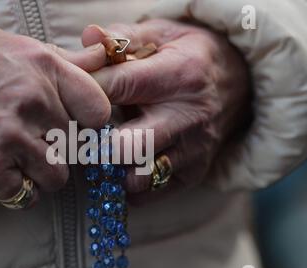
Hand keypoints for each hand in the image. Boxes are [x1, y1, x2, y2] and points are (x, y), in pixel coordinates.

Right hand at [0, 24, 109, 202]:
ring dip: (39, 174)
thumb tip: (100, 57)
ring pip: (56, 176)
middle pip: (74, 147)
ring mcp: (10, 134)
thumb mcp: (15, 48)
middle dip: (55, 148)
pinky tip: (0, 173)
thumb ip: (62, 60)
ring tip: (15, 158)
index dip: (86, 125)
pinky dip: (16, 191)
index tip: (72, 128)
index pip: (97, 111)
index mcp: (44, 67)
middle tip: (28, 139)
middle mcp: (33, 100)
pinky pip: (25, 195)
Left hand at [82, 19, 250, 201]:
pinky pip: (150, 193)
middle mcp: (189, 117)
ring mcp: (193, 150)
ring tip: (102, 152)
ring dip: (111, 168)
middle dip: (95, 142)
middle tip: (80, 134)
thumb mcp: (163, 34)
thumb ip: (123, 37)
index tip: (67, 94)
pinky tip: (121, 166)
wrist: (239, 82)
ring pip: (138, 176)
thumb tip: (88, 37)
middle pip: (128, 144)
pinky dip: (128, 186)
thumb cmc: (189, 56)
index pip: (120, 85)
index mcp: (179, 75)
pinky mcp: (194, 173)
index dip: (86, 91)